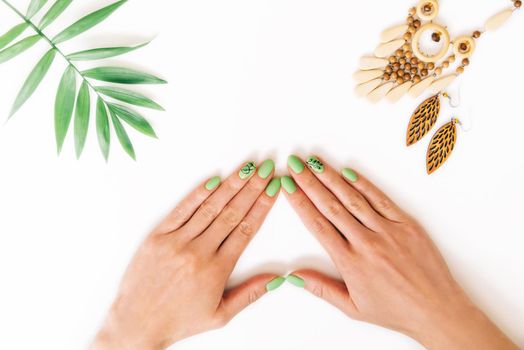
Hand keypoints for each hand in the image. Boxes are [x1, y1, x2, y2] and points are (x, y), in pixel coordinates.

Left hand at [92, 160, 283, 349]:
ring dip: (231, 185)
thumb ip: (250, 294)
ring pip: (210, 208)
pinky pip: (181, 210)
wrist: (136, 325)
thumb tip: (278, 278)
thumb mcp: (220, 315)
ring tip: (247, 168)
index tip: (273, 190)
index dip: (262, 207)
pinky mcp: (157, 237)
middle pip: (232, 213)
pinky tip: (213, 180)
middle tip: (266, 169)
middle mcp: (198, 252)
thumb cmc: (179, 321)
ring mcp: (176, 242)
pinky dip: (198, 194)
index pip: (245, 230)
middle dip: (252, 188)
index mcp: (216, 271)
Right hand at [281, 155, 517, 349]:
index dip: (300, 203)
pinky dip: (364, 184)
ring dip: (331, 178)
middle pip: (331, 206)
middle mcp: (367, 243)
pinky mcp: (407, 225)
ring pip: (353, 198)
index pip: (318, 225)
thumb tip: (293, 276)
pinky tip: (348, 172)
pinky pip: (381, 200)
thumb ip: (321, 288)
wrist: (437, 311)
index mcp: (351, 263)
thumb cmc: (395, 311)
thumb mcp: (353, 308)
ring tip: (315, 162)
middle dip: (310, 182)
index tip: (288, 187)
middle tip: (295, 165)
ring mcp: (388, 231)